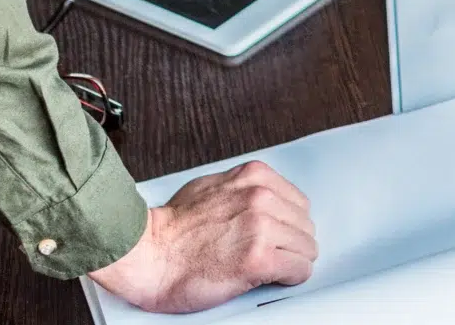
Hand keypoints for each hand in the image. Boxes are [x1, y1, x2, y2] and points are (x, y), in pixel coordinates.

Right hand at [88, 161, 316, 312]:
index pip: (298, 203)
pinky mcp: (259, 259)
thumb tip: (267, 200)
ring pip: (306, 248)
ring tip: (268, 268)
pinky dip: (290, 277)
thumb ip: (243, 190)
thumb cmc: (172, 228)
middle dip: (291, 243)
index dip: (287, 225)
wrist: (147, 255)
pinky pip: (299, 269)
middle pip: (305, 226)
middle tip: (271, 256)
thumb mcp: (212, 187)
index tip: (277, 237)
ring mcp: (261, 228)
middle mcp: (261, 197)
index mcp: (254, 177)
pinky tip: (272, 278)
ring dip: (291, 261)